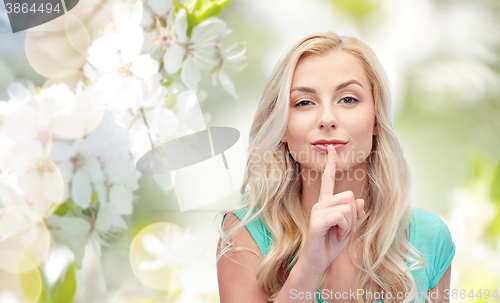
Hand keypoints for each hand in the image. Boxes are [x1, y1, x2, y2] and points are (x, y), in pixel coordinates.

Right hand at [301, 145, 365, 275]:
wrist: (317, 262)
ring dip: (350, 224)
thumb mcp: (349, 229)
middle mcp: (320, 204)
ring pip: (348, 207)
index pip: (328, 180)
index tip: (332, 149)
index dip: (331, 164)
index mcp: (326, 203)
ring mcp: (317, 211)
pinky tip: (337, 236)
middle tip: (346, 229)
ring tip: (340, 233)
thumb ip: (355, 215)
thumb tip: (361, 201)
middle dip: (354, 215)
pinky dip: (345, 229)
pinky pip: (342, 216)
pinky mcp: (317, 221)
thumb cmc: (330, 245)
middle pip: (350, 196)